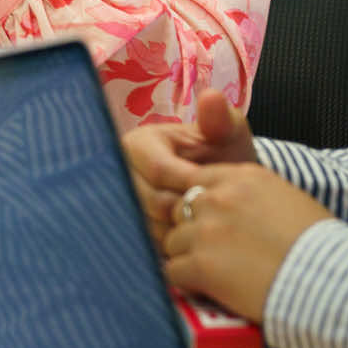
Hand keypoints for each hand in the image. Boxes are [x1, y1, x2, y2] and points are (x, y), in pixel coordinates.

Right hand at [123, 87, 258, 244]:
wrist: (220, 193)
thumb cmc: (224, 160)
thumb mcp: (230, 135)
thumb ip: (222, 120)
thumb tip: (211, 97)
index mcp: (138, 143)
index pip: (159, 171)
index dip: (190, 186)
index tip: (216, 194)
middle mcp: (119, 172)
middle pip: (148, 203)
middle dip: (185, 213)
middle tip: (212, 215)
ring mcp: (117, 203)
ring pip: (146, 229)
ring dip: (178, 236)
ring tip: (203, 228)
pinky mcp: (123, 229)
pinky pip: (143, 247)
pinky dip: (170, 250)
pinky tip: (191, 245)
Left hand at [159, 163, 332, 322]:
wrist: (329, 278)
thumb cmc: (320, 245)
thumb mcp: (288, 199)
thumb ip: (254, 196)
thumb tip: (239, 209)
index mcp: (242, 177)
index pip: (196, 180)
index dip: (199, 204)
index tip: (206, 222)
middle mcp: (219, 198)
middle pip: (179, 208)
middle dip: (189, 229)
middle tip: (207, 251)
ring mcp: (206, 231)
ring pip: (172, 240)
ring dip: (186, 257)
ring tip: (208, 273)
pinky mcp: (201, 265)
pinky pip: (174, 271)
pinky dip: (186, 282)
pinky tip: (203, 288)